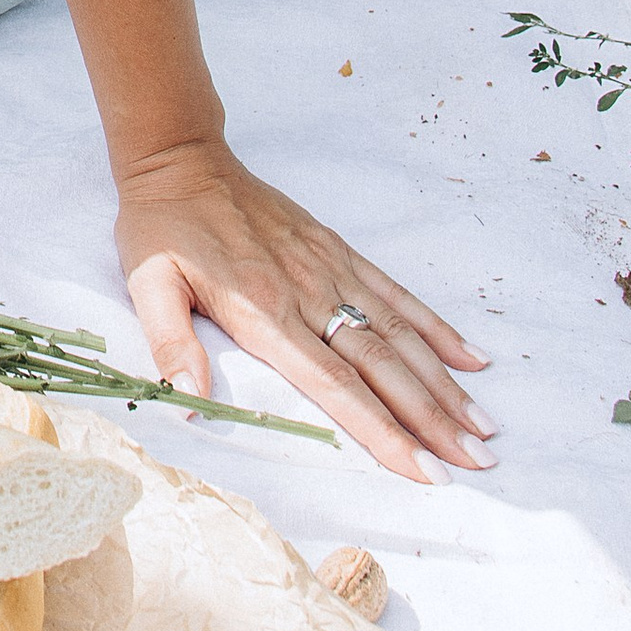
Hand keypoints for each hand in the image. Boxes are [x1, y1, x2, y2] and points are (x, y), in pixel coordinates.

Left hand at [115, 137, 494, 479]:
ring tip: (482, 427)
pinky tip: (470, 359)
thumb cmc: (161, 229)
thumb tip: (187, 404)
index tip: (422, 471)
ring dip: (444, 383)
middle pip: (382, 367)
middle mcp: (308, 293)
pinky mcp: (337, 249)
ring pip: (400, 334)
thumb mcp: (147, 286)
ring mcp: (329, 269)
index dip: (382, 431)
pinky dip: (436, 328)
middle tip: (476, 465)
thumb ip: (170, 345)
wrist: (180, 159)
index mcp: (264, 312)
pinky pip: (395, 292)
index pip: (335, 385)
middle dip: (431, 420)